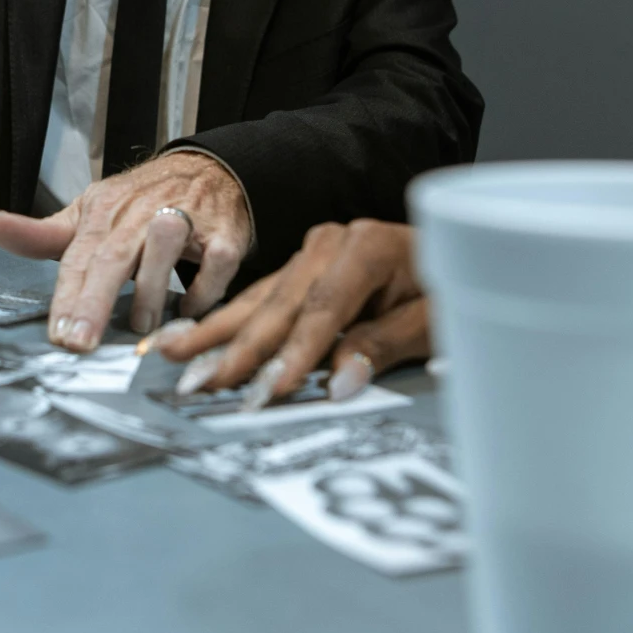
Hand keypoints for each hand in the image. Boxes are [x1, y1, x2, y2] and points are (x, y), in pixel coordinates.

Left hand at [0, 151, 251, 349]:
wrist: (207, 170)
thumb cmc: (140, 203)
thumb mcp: (89, 213)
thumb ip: (45, 233)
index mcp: (103, 212)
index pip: (78, 257)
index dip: (67, 298)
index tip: (58, 336)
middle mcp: (140, 214)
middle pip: (113, 256)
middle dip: (95, 301)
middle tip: (81, 343)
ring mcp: (185, 219)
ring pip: (164, 247)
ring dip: (151, 288)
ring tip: (141, 326)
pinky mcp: (224, 232)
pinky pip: (216, 260)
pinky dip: (205, 288)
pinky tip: (190, 309)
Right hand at [154, 217, 428, 404]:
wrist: (459, 257)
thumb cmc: (451, 293)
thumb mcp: (436, 322)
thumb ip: (386, 345)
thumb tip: (341, 381)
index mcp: (368, 247)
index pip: (323, 309)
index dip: (296, 353)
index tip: (269, 390)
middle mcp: (333, 242)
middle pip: (281, 303)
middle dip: (239, 349)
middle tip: (200, 383)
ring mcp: (314, 251)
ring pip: (261, 300)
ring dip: (217, 335)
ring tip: (173, 356)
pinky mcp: (303, 266)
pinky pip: (262, 298)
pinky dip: (229, 323)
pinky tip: (194, 338)